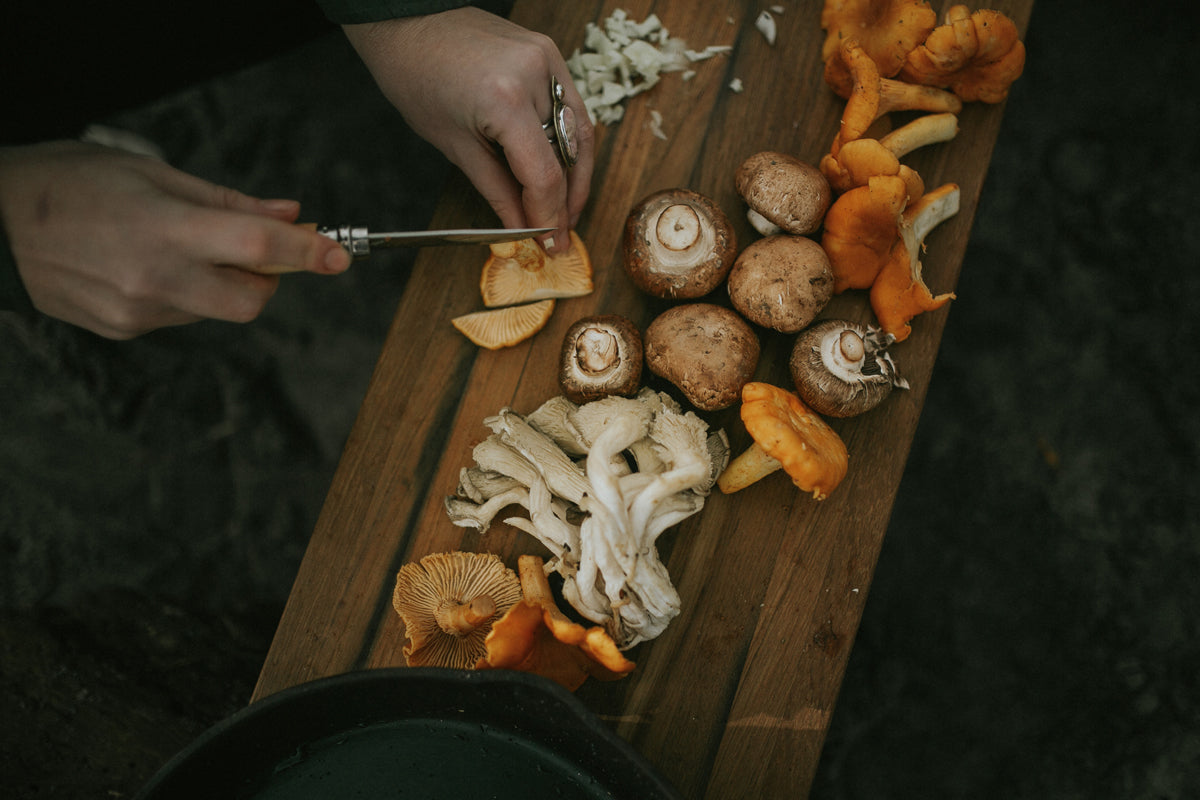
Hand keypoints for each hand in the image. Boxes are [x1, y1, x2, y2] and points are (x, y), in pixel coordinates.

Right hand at [0, 141, 351, 338]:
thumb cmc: (71, 183)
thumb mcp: (153, 173)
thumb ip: (228, 202)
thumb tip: (290, 216)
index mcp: (165, 228)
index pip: (257, 248)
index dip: (306, 253)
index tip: (338, 255)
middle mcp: (154, 279)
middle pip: (251, 301)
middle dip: (265, 280)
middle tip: (247, 252)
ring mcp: (136, 312)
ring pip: (214, 311)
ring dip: (216, 284)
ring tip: (168, 247)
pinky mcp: (122, 332)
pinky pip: (179, 318)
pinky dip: (181, 295)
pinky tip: (141, 266)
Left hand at [344, 6, 593, 253]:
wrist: (407, 22)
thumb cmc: (416, 77)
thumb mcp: (454, 146)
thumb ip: (497, 190)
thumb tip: (522, 227)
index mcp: (504, 100)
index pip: (544, 175)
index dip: (551, 216)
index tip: (551, 243)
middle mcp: (535, 75)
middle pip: (569, 156)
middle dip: (567, 201)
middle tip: (560, 233)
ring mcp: (546, 59)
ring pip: (580, 132)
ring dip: (575, 174)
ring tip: (565, 207)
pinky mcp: (548, 52)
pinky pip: (571, 106)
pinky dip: (569, 141)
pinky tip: (562, 168)